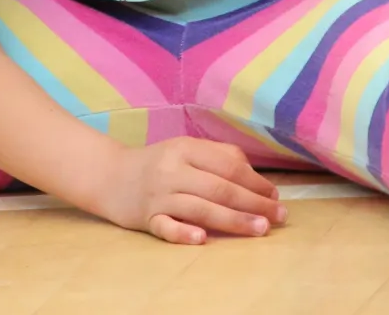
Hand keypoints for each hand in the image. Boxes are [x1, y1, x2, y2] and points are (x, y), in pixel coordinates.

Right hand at [101, 137, 285, 243]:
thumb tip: (254, 176)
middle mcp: (172, 170)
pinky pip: (165, 226)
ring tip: (260, 229)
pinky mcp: (145, 218)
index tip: (275, 196)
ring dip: (233, 220)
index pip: (228, 165)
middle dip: (253, 203)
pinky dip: (183, 233)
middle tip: (278, 217)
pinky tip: (202, 239)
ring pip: (200, 208)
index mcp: (185, 148)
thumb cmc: (158, 164)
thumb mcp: (185, 149)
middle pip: (219, 188)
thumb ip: (218, 156)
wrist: (110, 176)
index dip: (255, 181)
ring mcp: (158, 195)